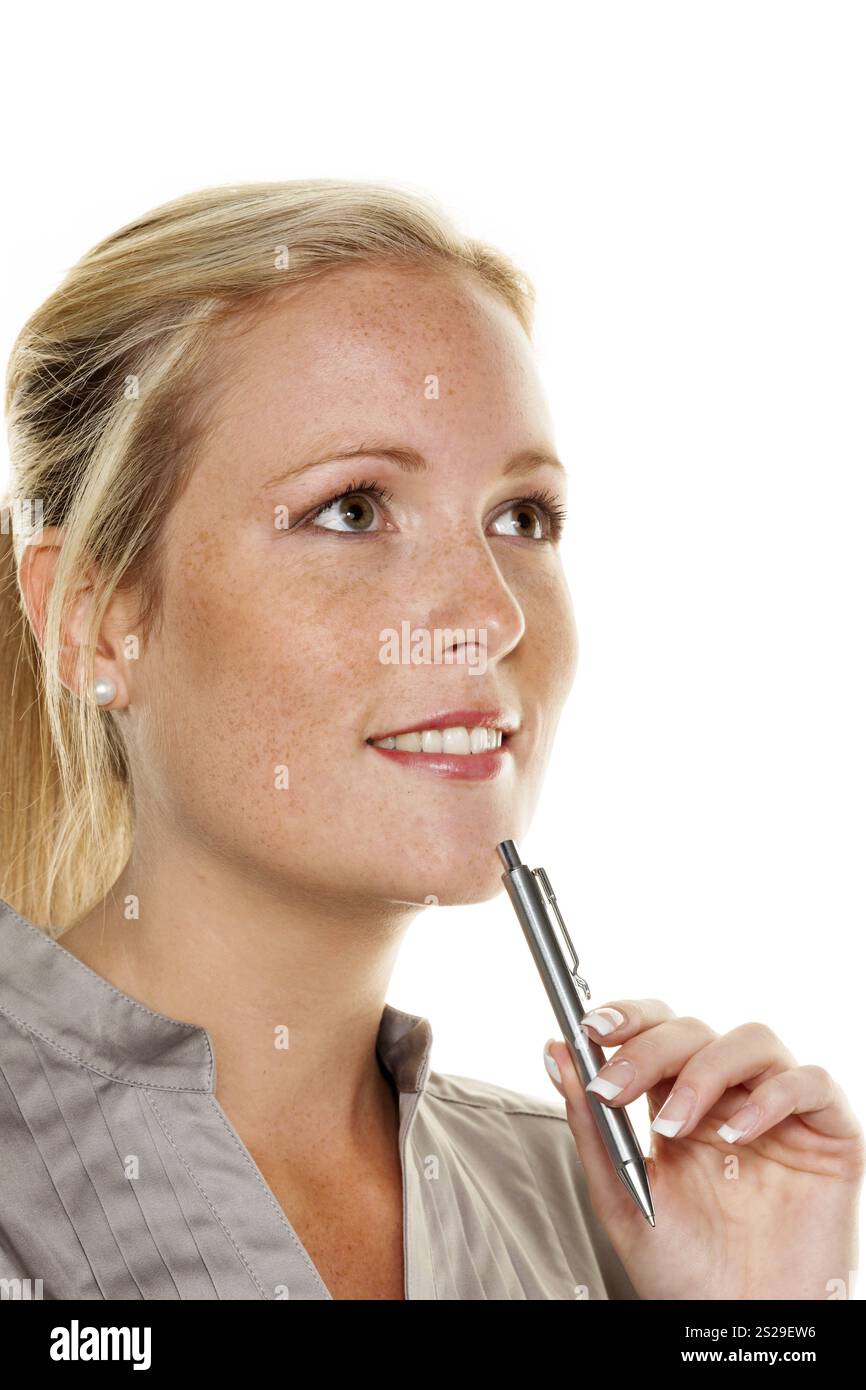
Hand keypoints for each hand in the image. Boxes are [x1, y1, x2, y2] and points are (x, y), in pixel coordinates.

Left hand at [544, 1000, 864, 1299]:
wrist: (737, 1327)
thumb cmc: (685, 1273)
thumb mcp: (623, 1196)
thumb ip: (592, 1124)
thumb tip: (556, 1052)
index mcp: (678, 1103)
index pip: (657, 1030)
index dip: (628, 1017)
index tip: (590, 1029)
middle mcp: (729, 1098)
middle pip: (694, 1030)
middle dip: (648, 1049)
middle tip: (615, 1087)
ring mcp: (779, 1112)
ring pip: (752, 1040)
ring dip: (703, 1071)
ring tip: (674, 1125)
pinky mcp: (828, 1135)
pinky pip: (812, 1082)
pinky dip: (772, 1096)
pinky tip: (739, 1136)